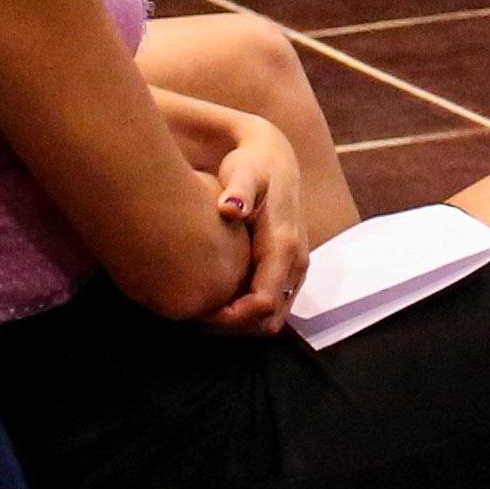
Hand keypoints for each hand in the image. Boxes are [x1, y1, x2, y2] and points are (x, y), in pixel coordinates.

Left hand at [190, 115, 312, 335]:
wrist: (274, 159)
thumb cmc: (252, 165)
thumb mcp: (244, 171)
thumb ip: (239, 189)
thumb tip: (230, 208)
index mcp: (285, 245)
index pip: (264, 303)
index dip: (230, 318)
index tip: (197, 313)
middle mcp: (296, 263)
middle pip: (270, 321)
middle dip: (233, 329)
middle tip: (193, 320)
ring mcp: (295, 270)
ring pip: (272, 320)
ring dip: (238, 326)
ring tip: (200, 315)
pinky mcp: (288, 272)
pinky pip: (271, 309)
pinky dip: (244, 316)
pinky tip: (213, 303)